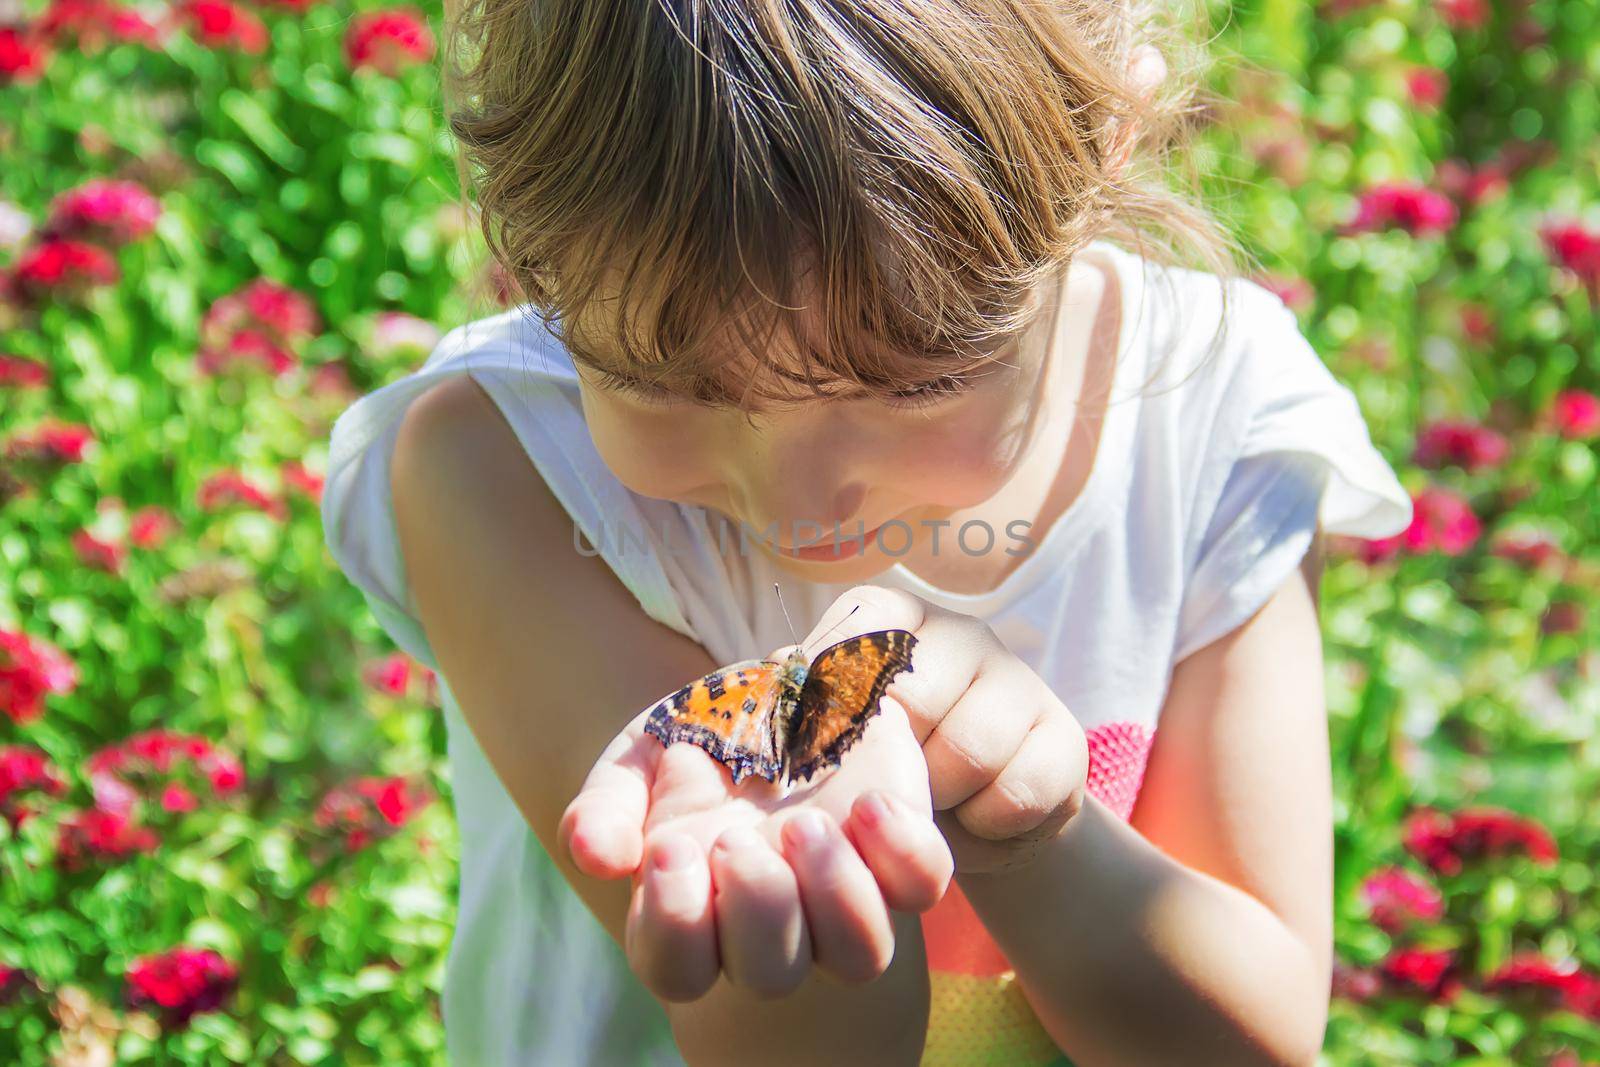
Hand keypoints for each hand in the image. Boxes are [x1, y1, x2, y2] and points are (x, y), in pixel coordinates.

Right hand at [558, 663, 952, 1003]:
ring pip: (859, 956)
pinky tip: (868, 803)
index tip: (674, 847)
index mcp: (694, 905)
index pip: (676, 969)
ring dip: (832, 895)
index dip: (676, 925)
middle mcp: (772, 919)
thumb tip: (598, 855)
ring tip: (806, 824)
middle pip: (770, 974)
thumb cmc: (704, 737)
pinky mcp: (900, 854)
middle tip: (742, 835)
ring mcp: (843, 893)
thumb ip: (605, 806)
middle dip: (757, 907)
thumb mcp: (640, 757)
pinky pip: (921, 887)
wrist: (786, 690)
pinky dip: (900, 851)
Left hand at [808, 585, 1088, 875]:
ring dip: (941, 800)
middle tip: (886, 788)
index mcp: (890, 617)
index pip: (856, 631)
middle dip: (892, 767)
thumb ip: (798, 706)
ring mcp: (1018, 677)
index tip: (834, 745)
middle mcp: (958, 631)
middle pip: (913, 698)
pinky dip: (987, 825)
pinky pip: (1018, 791)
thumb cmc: (884, 772)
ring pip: (969, 749)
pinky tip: (976, 818)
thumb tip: (768, 680)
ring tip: (933, 802)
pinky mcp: (1064, 736)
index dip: (840, 701)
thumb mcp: (834, 739)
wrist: (970, 825)